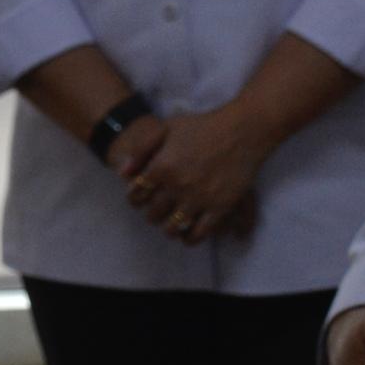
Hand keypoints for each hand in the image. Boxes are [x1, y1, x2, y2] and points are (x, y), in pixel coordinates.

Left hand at [119, 105, 277, 244]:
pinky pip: (199, 234)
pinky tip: (188, 235)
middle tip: (156, 212)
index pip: (136, 195)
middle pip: (152, 214)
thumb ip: (142, 150)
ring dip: (168, 229)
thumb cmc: (203, 125)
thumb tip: (123, 174)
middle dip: (151, 214)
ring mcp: (198, 199)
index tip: (140, 199)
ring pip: (173, 228)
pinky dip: (190, 239)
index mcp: (161, 166)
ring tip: (171, 224)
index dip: (134, 199)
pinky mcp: (219, 208)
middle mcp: (177, 185)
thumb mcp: (167, 128)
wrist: (242, 130)